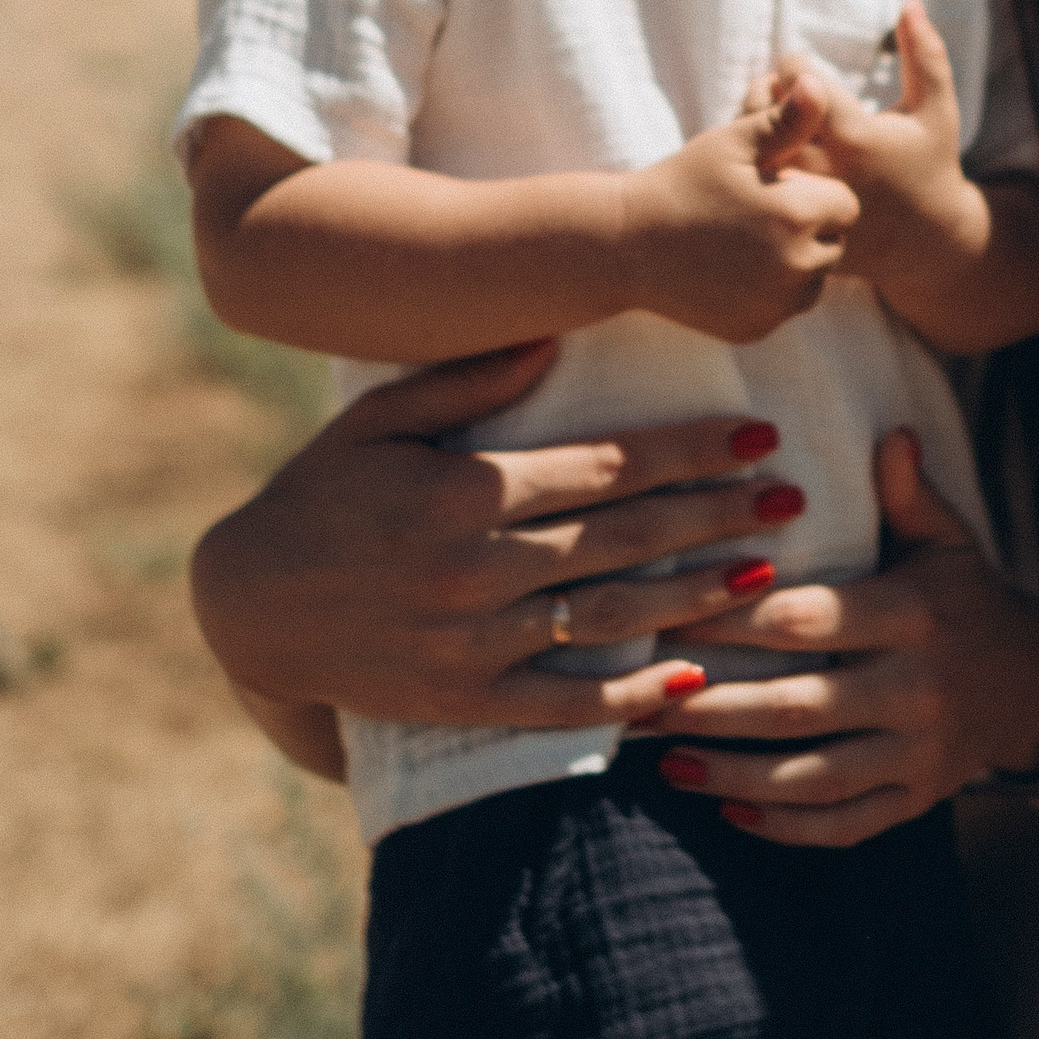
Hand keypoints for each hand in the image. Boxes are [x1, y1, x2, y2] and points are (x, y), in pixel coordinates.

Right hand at [189, 343, 814, 730]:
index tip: (754, 434)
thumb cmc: (322, 492)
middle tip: (789, 496)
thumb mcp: (380, 418)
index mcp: (465, 488)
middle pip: (624, 536)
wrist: (249, 606)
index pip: (603, 466)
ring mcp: (474, 641)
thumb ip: (469, 381)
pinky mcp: (466, 701)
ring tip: (769, 576)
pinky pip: (565, 702)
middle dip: (716, 513)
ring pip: (609, 615)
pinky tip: (692, 680)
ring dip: (696, 594)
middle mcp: (477, 566)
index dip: (687, 450)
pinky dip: (631, 694)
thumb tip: (553, 336)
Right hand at [618, 91, 859, 341]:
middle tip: (757, 213)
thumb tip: (819, 84)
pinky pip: (786, 307)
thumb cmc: (682, 183)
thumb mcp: (732, 144)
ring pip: (815, 279)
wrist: (627, 245)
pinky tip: (734, 270)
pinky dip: (772, 291)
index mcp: (795, 216)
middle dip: (809, 227)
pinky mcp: (757, 329)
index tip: (772, 187)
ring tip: (748, 241)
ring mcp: (775, 305)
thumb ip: (785, 121)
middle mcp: (794, 268)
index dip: (812, 191)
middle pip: (835, 243)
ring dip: (796, 261)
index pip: (846, 204)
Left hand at [643, 428, 1038, 845]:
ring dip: (732, 775)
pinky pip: (843, 824)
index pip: (808, 620)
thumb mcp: (947, 539)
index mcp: (916, 616)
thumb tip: (892, 436)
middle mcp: (918, 689)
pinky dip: (783, 826)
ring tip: (665, 759)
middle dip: (712, 708)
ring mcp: (918, 754)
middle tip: (640, 699)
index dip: (733, 622)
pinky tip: (727, 811)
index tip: (669, 616)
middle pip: (797, 706)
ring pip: (811, 777)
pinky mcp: (916, 801)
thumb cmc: (965, 596)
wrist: (1034, 684)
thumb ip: (909, 494)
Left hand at [766, 0, 982, 291]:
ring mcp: (802, 203)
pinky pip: (752, 186)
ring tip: (769, 113)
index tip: (797, 63)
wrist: (925, 245)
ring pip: (751, 152)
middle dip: (766, 91)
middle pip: (765, 115)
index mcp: (857, 139)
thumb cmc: (931, 166)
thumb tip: (910, 2)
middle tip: (776, 86)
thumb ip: (927, 55)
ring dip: (751, 123)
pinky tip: (768, 150)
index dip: (793, 63)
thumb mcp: (937, 110)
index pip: (800, 82)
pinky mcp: (790, 224)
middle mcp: (823, 172)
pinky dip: (751, 162)